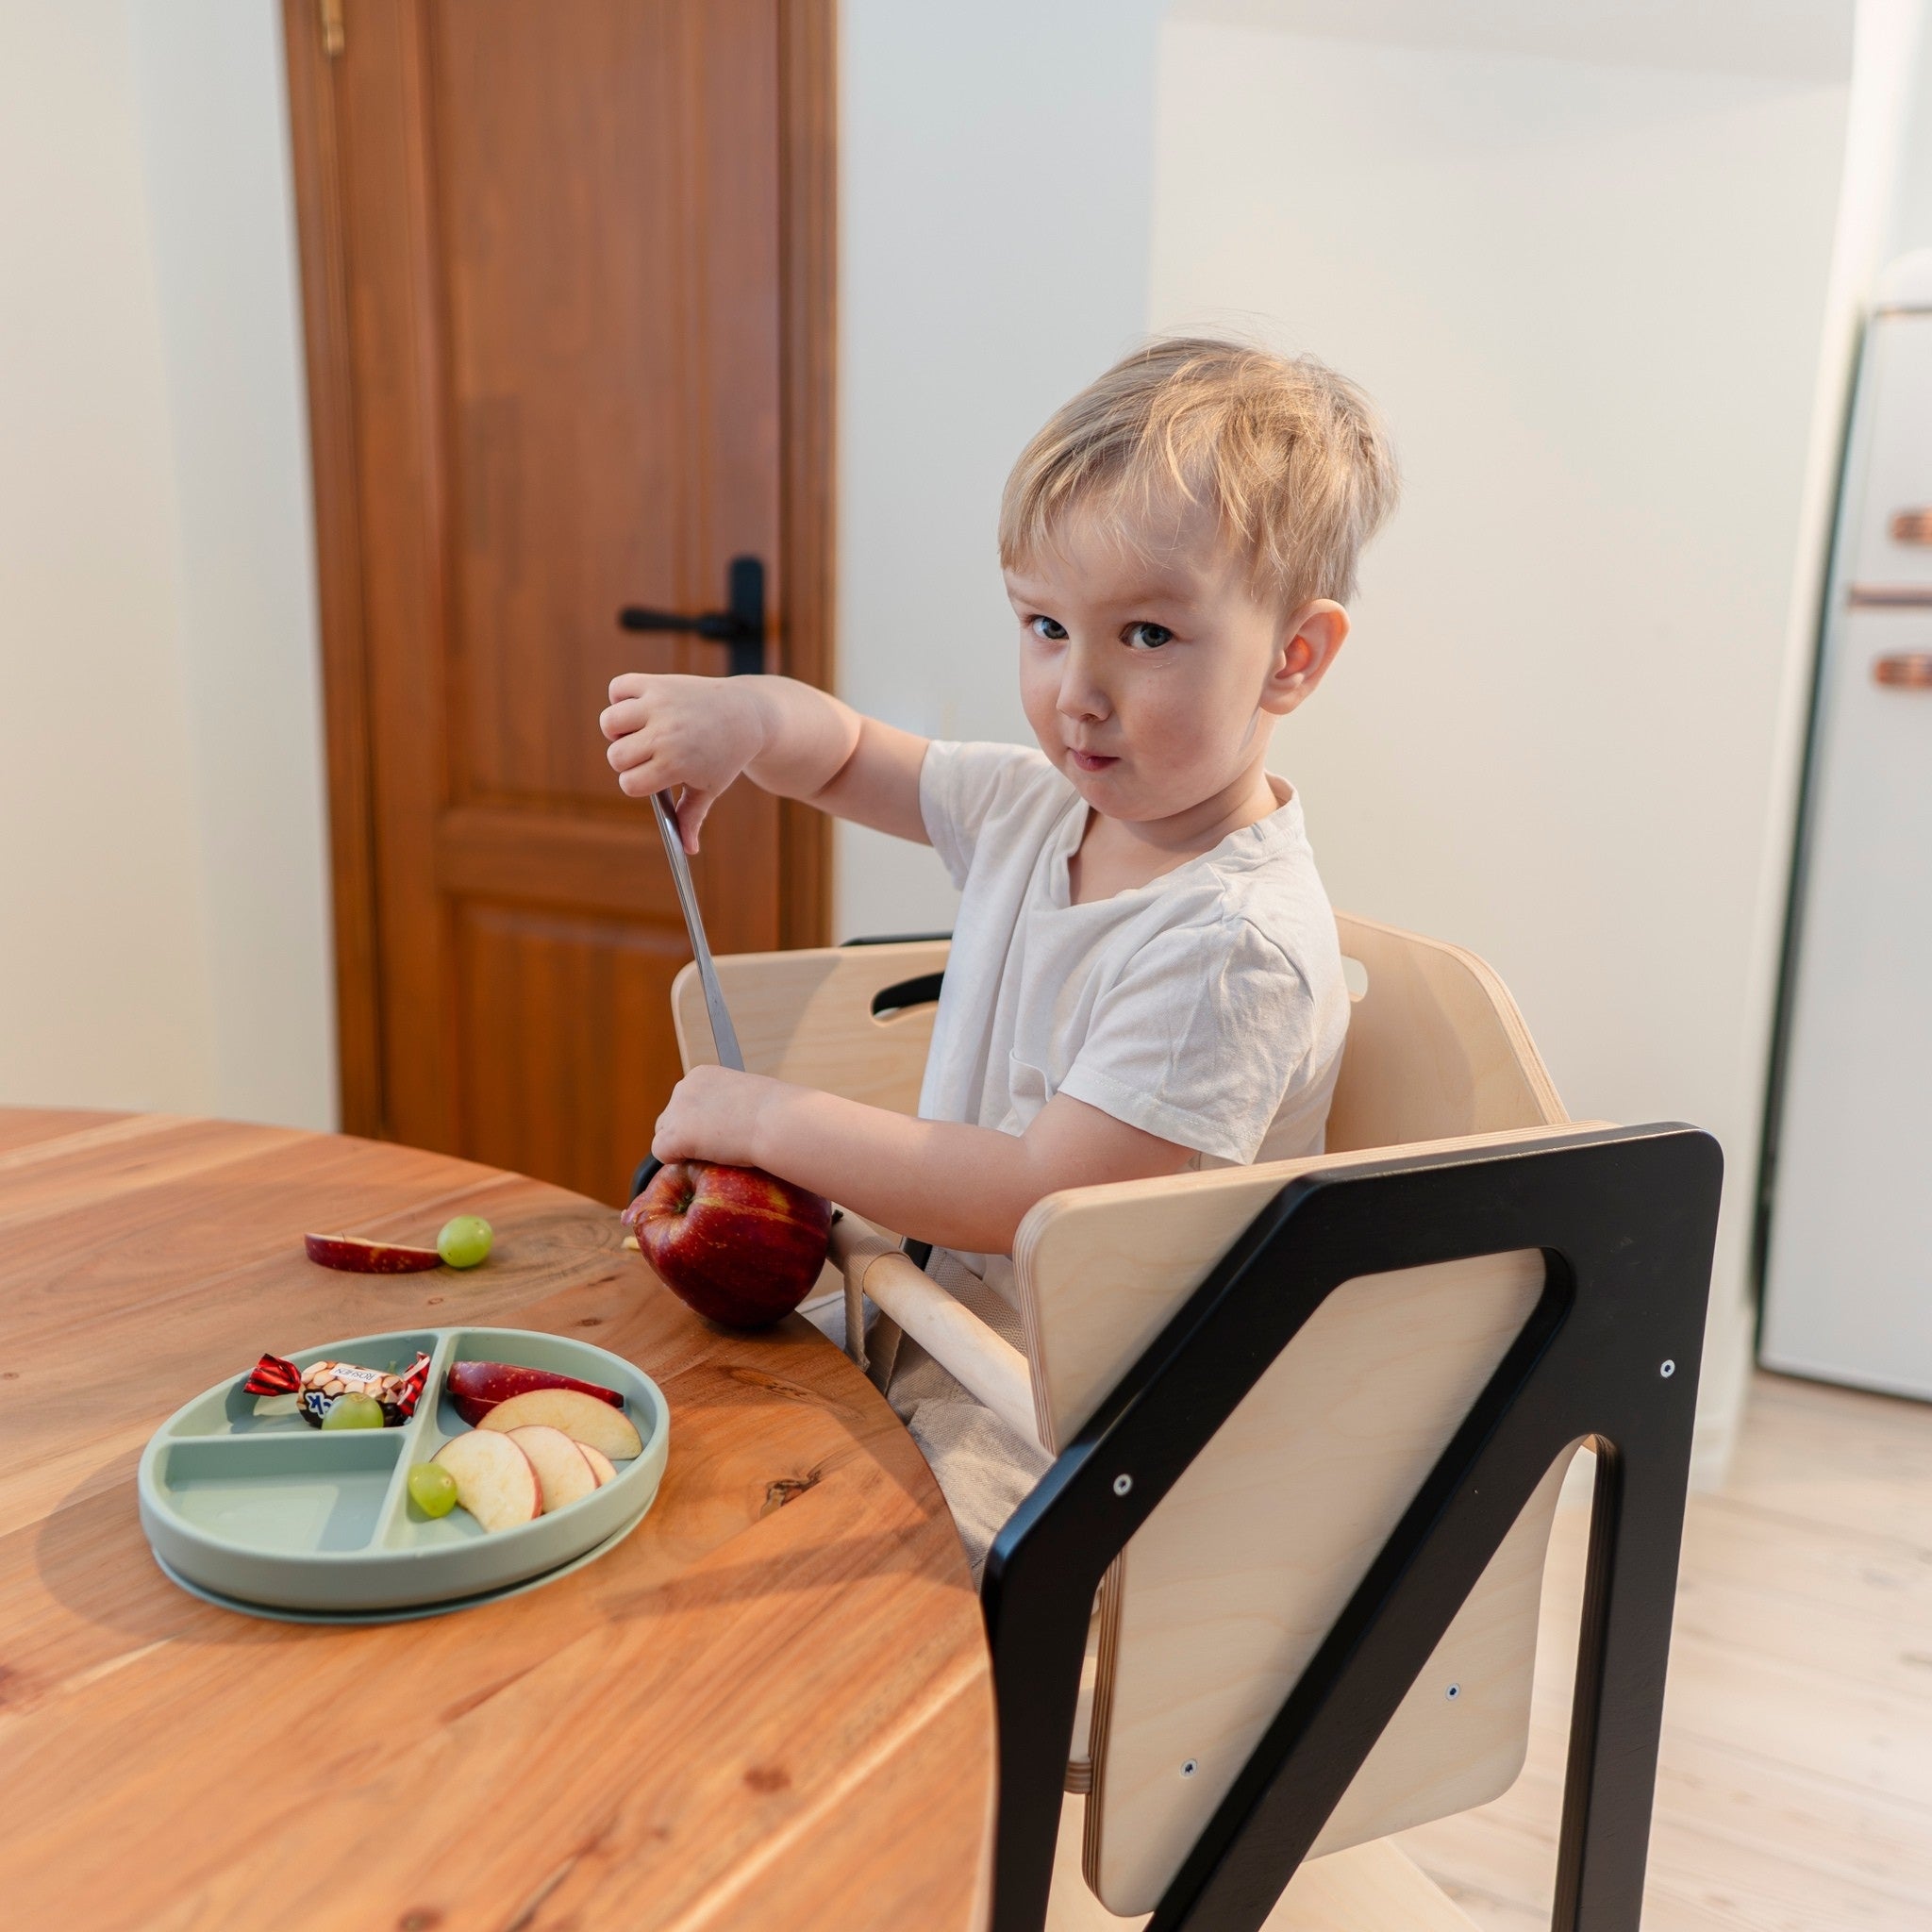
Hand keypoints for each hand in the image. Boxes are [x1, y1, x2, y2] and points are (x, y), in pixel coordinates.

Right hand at [600, 673, 765, 851]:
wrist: (747, 715)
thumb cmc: (726, 756)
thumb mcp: (710, 787)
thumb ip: (691, 817)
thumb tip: (688, 851)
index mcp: (674, 764)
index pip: (629, 783)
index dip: (638, 783)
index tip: (653, 777)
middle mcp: (663, 734)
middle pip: (616, 757)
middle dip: (627, 760)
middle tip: (647, 753)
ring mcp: (659, 706)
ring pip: (609, 723)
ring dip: (617, 729)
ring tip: (637, 730)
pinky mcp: (657, 683)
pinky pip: (618, 689)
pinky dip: (620, 696)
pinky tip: (639, 707)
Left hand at [651, 1064, 782, 1166]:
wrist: (776, 1121)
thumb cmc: (774, 1112)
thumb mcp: (747, 1097)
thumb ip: (727, 1105)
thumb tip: (726, 1122)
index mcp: (701, 1075)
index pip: (686, 1103)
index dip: (701, 1121)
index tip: (720, 1130)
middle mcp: (683, 1088)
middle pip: (670, 1118)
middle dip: (686, 1133)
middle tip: (714, 1146)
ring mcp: (676, 1111)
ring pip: (664, 1136)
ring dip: (682, 1147)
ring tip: (712, 1154)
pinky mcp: (674, 1136)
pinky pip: (661, 1153)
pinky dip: (677, 1161)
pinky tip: (701, 1161)